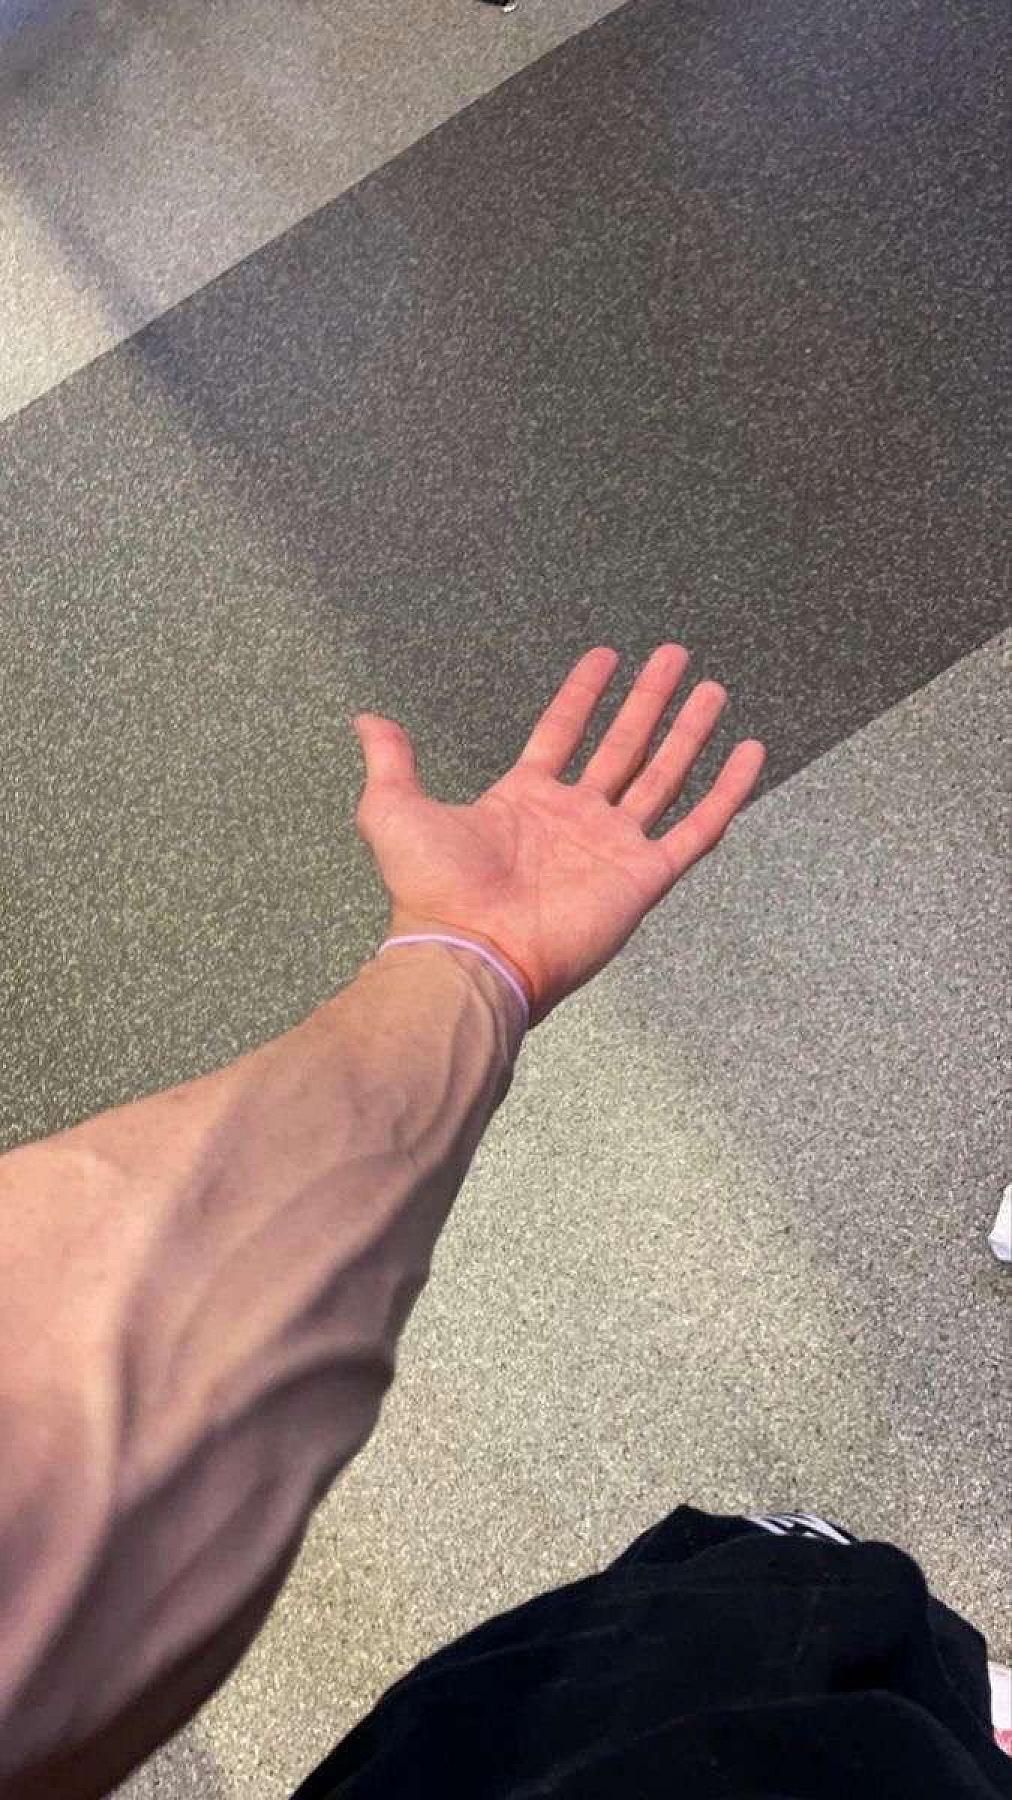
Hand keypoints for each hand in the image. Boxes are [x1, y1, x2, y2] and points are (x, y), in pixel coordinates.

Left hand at [353, 644, 765, 1028]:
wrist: (471, 951)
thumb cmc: (433, 891)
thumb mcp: (395, 812)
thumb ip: (391, 763)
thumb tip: (367, 721)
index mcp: (525, 803)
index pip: (563, 733)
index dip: (584, 695)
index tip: (607, 656)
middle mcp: (575, 821)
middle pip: (623, 746)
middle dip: (649, 700)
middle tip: (675, 657)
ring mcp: (612, 847)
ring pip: (663, 777)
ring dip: (689, 733)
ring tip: (712, 690)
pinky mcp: (644, 876)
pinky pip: (696, 828)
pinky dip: (727, 791)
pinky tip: (749, 753)